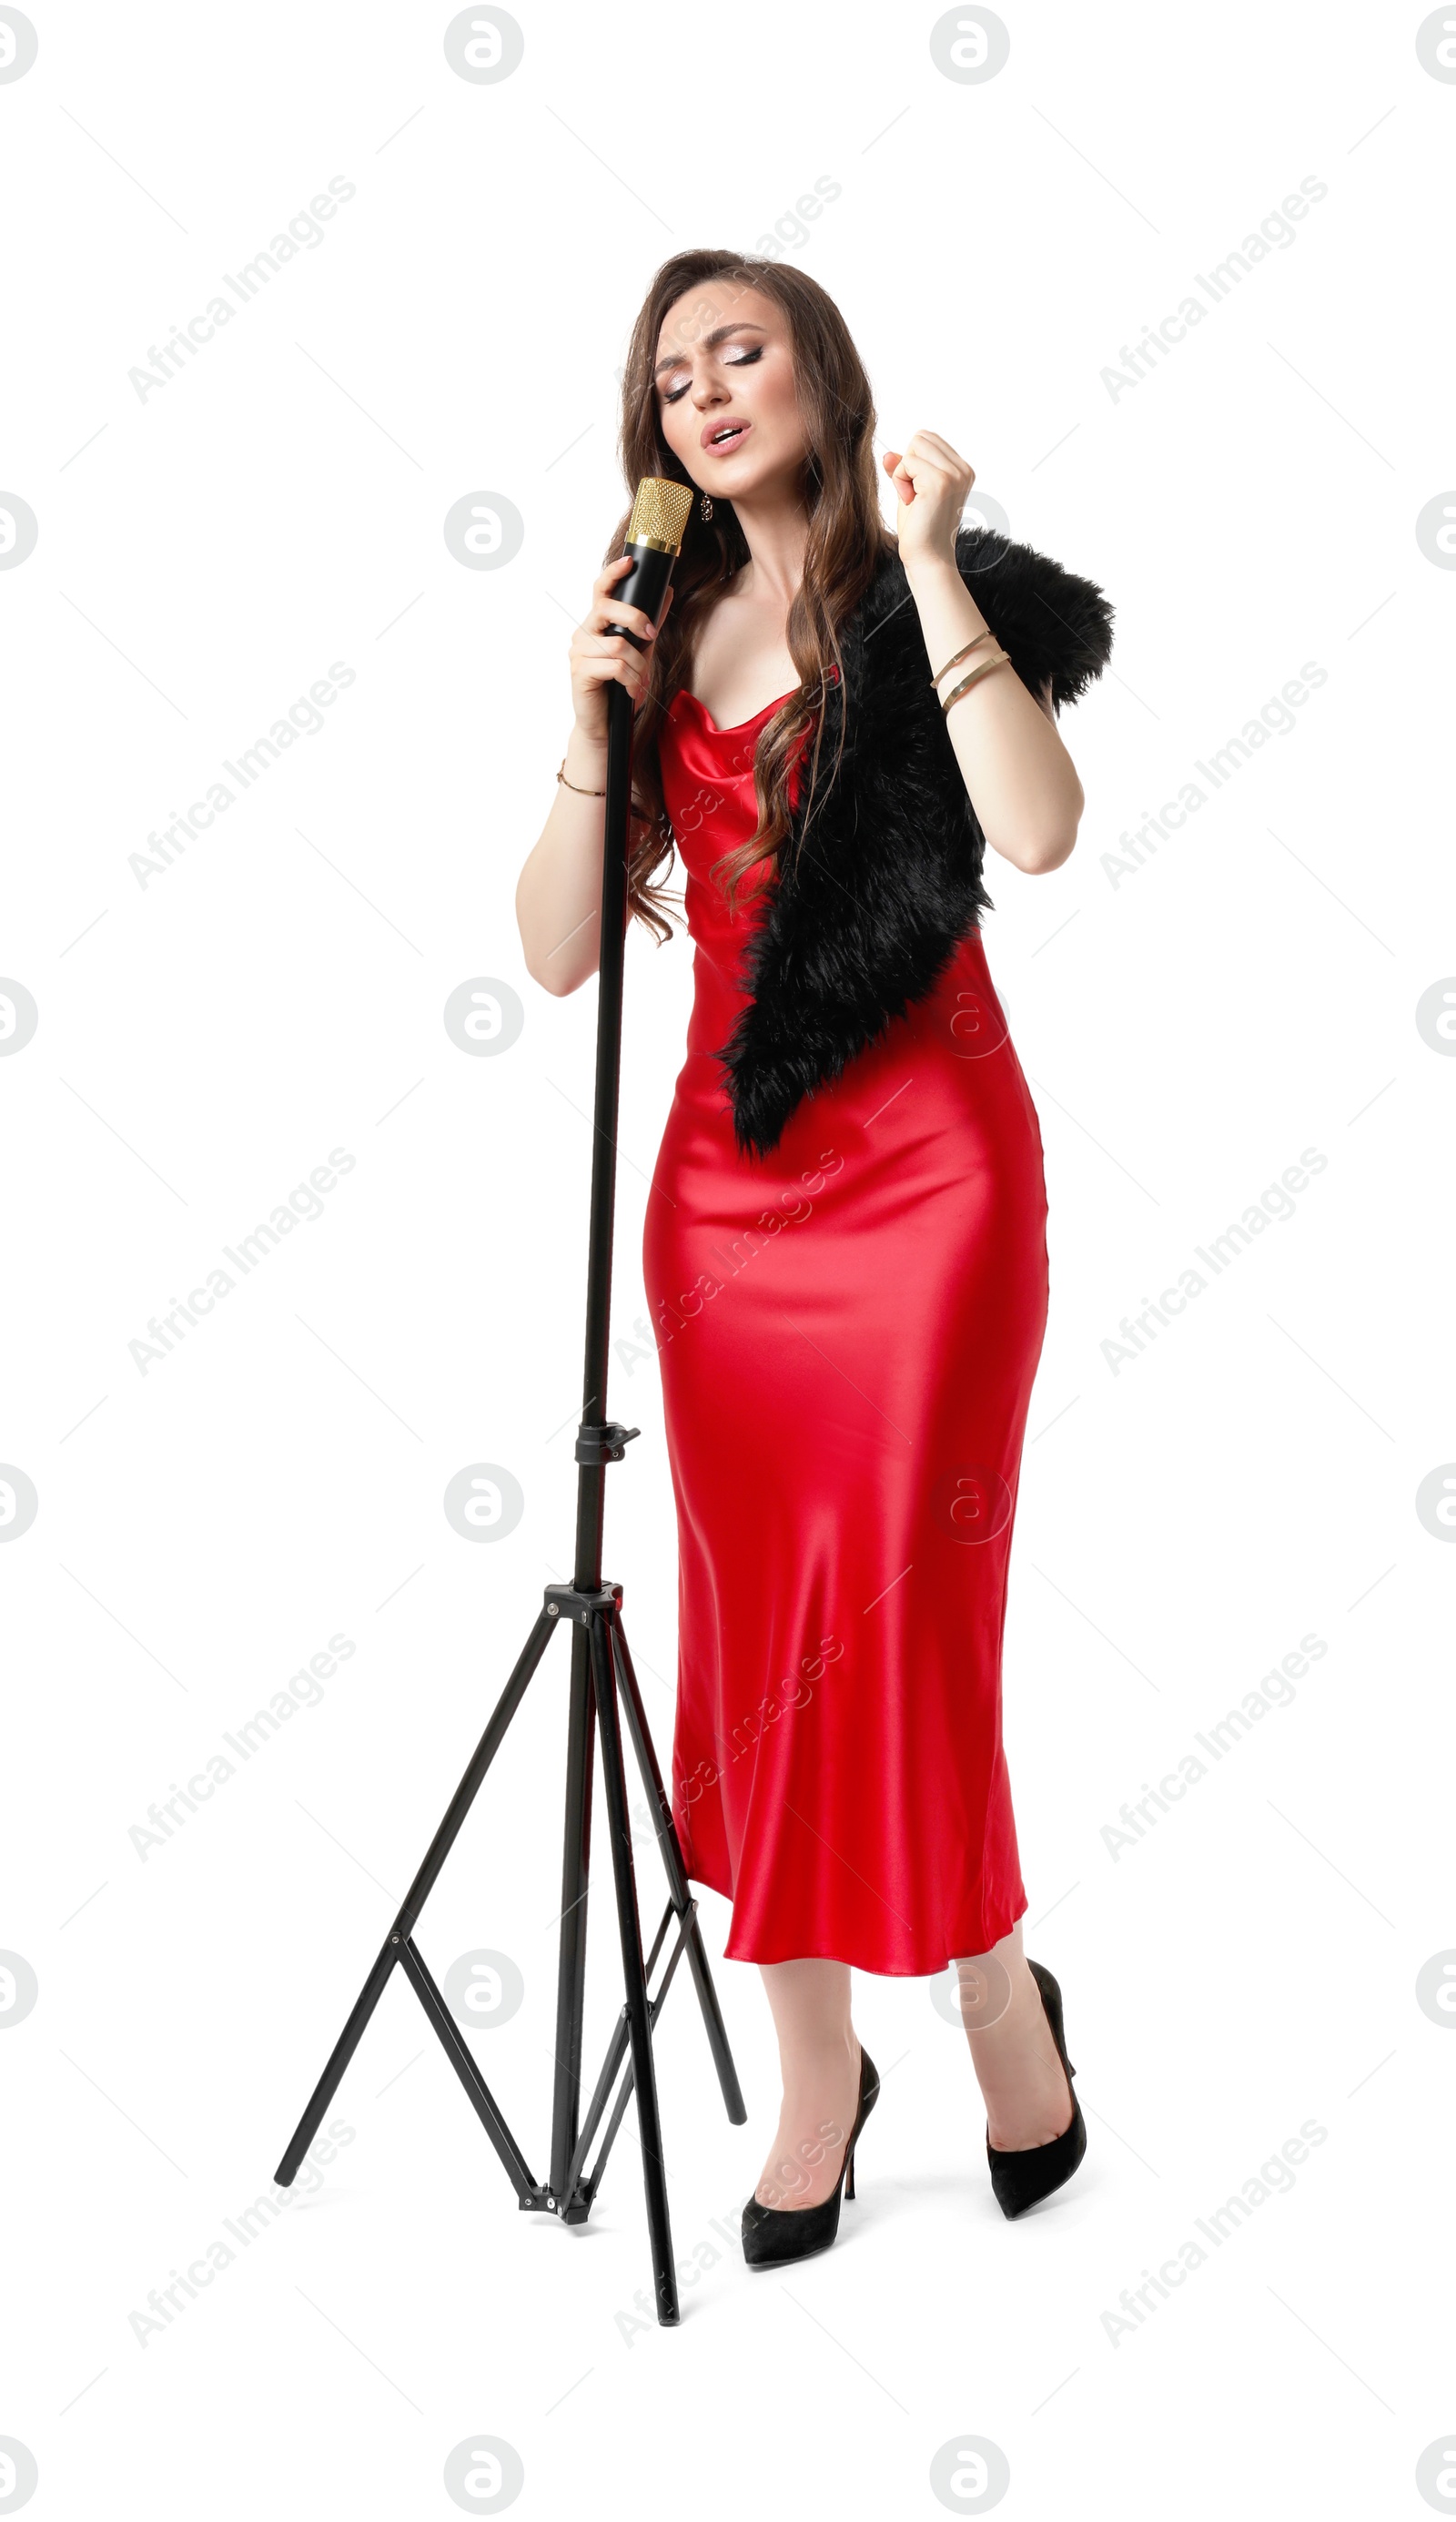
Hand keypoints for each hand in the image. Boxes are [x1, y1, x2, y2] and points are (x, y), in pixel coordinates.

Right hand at [568, 554, 674, 745]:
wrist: (607, 725)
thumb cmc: (620, 687)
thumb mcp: (642, 651)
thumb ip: (651, 623)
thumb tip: (667, 592)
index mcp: (596, 624)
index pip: (600, 590)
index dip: (612, 573)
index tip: (630, 562)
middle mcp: (583, 634)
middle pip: (606, 607)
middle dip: (635, 618)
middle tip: (651, 636)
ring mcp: (578, 653)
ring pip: (617, 644)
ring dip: (638, 665)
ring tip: (641, 682)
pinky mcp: (580, 673)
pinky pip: (615, 667)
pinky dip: (632, 680)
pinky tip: (633, 692)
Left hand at [881, 431, 973, 576]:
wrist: (927, 559)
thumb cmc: (919, 529)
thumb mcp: (910, 491)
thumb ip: (903, 469)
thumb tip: (887, 454)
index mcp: (962, 470)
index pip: (928, 440)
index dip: (913, 461)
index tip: (917, 491)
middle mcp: (963, 470)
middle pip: (922, 437)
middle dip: (908, 463)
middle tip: (913, 494)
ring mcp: (954, 475)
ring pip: (915, 446)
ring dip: (904, 472)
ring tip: (913, 499)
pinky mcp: (940, 482)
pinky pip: (907, 462)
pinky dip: (900, 480)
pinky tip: (910, 502)